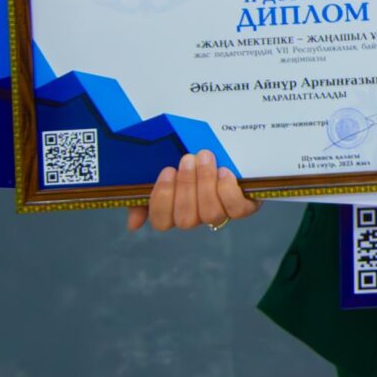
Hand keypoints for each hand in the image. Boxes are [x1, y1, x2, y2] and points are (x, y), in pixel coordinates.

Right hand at [125, 149, 258, 232]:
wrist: (224, 151)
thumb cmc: (189, 165)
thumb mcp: (163, 175)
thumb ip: (142, 197)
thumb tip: (133, 225)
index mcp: (173, 212)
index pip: (161, 222)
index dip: (163, 199)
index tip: (167, 170)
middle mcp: (196, 218)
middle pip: (185, 219)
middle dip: (186, 186)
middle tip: (188, 159)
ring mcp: (220, 214)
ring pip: (210, 214)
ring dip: (206, 183)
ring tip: (205, 158)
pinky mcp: (243, 207)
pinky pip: (236, 210)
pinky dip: (229, 191)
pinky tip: (224, 172)